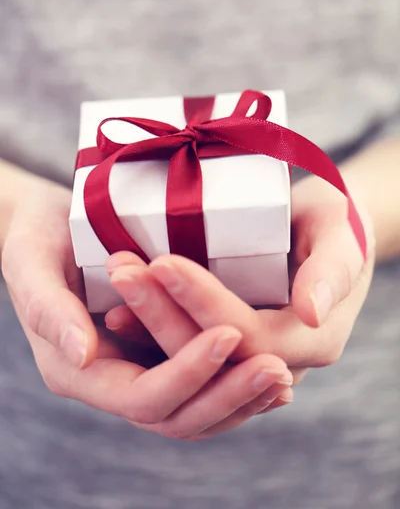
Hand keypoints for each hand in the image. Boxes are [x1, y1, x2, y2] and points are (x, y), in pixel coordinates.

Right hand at [1, 179, 292, 439]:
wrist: (50, 228)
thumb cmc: (37, 237)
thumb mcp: (31, 263)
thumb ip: (48, 310)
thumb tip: (83, 354)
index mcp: (80, 371)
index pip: (143, 397)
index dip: (187, 372)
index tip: (229, 334)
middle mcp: (113, 382)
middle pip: (177, 417)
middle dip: (228, 395)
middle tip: (278, 368)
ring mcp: (139, 371)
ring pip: (196, 411)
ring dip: (241, 398)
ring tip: (285, 373)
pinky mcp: (159, 355)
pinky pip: (203, 388)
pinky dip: (237, 385)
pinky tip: (274, 366)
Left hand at [107, 173, 374, 406]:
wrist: (327, 231)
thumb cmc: (336, 222)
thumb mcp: (340, 233)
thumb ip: (333, 270)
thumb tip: (313, 312)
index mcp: (312, 338)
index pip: (247, 332)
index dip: (202, 301)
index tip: (163, 261)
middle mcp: (281, 359)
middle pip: (211, 350)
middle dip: (162, 312)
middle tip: (122, 270)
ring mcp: (252, 356)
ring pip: (193, 356)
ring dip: (149, 323)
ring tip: (116, 282)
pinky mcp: (231, 345)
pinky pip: (188, 350)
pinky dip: (151, 334)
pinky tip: (117, 310)